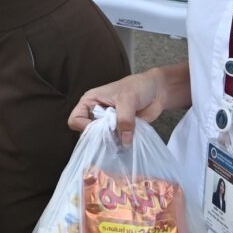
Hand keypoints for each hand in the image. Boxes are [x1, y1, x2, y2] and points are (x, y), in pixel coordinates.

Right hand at [68, 64, 188, 146]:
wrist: (157, 91)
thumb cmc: (137, 87)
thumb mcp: (127, 99)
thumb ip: (124, 119)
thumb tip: (124, 142)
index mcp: (90, 101)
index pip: (76, 119)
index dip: (84, 127)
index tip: (100, 129)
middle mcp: (96, 114)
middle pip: (87, 132)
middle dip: (99, 138)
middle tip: (113, 139)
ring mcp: (108, 124)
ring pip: (102, 140)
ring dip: (112, 143)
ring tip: (123, 142)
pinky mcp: (120, 131)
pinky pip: (116, 143)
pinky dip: (121, 145)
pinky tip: (129, 144)